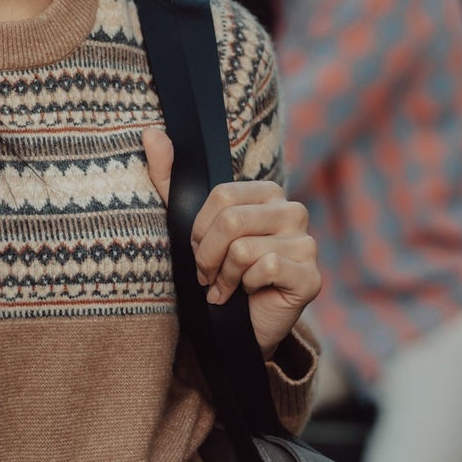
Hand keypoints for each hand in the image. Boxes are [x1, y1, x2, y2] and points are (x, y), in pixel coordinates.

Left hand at [142, 126, 320, 361]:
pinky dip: (245, 287)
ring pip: (243, 249)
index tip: (199, 250)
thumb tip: (150, 133)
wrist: (237, 328)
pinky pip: (265, 269)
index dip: (199, 230)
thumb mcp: (185, 223)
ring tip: (226, 287)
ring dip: (223, 276)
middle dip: (207, 256)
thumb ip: (168, 177)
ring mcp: (307, 243)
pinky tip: (247, 296)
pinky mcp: (311, 275)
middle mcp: (293, 211)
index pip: (221, 196)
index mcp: (267, 193)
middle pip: (230, 222)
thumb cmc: (215, 271)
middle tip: (208, 275)